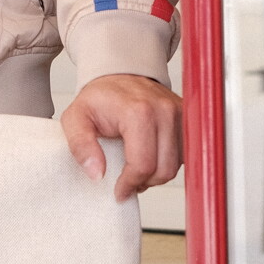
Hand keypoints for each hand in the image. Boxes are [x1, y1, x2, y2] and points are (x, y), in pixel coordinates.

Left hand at [62, 74, 181, 202]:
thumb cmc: (101, 97)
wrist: (121, 73)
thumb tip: (97, 173)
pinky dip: (168, 163)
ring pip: (176, 166)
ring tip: (137, 167)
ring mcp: (180, 114)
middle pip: (163, 170)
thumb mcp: (75, 118)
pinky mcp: (188, 119)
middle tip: (127, 180)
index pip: (143, 165)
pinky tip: (152, 157)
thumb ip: (80, 146)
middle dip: (143, 182)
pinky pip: (184, 155)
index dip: (129, 184)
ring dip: (156, 174)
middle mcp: (164, 111)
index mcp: (138, 112)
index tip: (119, 190)